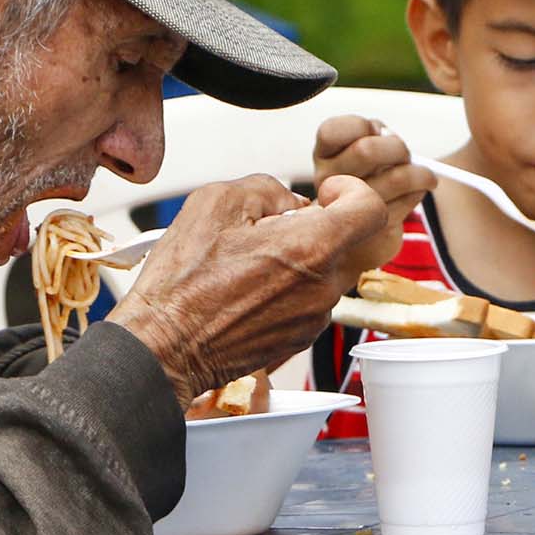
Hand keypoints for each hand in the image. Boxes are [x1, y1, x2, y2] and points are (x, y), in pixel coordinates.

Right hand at [107, 173, 386, 406]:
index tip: (325, 192)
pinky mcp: (299, 338)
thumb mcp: (216, 202)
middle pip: (346, 241)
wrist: (165, 346)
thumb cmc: (183, 282)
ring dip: (299, 257)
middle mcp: (322, 288)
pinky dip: (288, 286)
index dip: (350, 190)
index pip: (369, 209)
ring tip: (248, 260)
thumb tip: (289, 200)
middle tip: (270, 226)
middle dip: (315, 224)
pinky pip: (308, 298)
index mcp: (311, 248)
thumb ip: (267, 188)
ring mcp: (313, 317)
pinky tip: (246, 286)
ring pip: (325, 270)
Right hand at [312, 116, 436, 273]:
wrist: (364, 236)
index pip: (331, 131)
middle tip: (406, 154)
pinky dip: (420, 191)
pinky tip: (416, 191)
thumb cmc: (368, 180)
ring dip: (420, 173)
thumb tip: (389, 137)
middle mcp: (327, 181)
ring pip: (397, 178)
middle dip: (398, 148)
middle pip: (367, 150)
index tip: (375, 132)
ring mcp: (346, 208)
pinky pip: (408, 199)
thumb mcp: (364, 153)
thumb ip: (374, 137)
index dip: (361, 126)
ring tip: (425, 175)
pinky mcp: (372, 229)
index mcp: (323, 155)